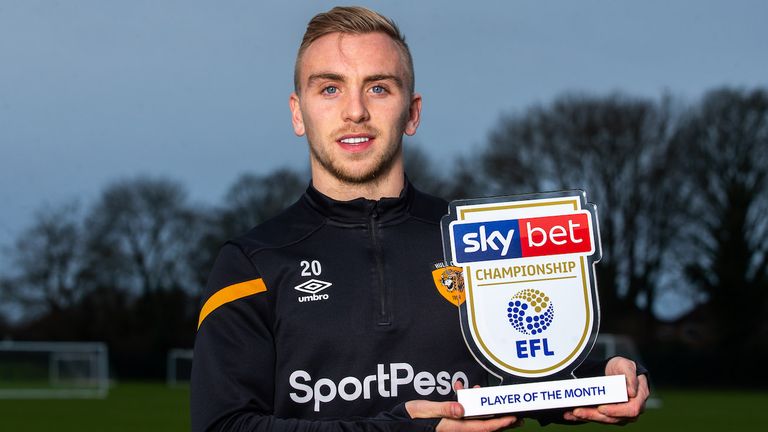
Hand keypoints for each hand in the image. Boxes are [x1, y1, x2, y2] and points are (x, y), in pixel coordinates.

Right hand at [406, 381, 521, 430]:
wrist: (399, 423)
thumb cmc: (411, 417)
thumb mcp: (426, 410)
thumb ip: (444, 408)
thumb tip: (461, 409)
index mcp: (453, 426)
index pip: (482, 426)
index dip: (499, 423)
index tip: (512, 418)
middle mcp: (456, 428)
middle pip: (485, 426)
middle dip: (501, 420)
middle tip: (516, 415)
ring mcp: (454, 425)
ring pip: (477, 419)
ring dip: (485, 409)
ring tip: (488, 397)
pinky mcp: (450, 421)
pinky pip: (465, 414)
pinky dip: (469, 403)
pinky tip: (463, 391)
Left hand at [563, 356, 648, 423]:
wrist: (615, 370)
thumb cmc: (623, 368)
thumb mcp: (627, 366)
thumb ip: (630, 376)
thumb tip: (632, 392)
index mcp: (638, 399)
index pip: (631, 410)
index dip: (616, 411)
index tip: (601, 408)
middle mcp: (630, 409)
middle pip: (613, 418)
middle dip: (594, 415)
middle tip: (578, 411)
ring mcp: (618, 414)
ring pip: (603, 419)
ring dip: (586, 416)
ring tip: (571, 413)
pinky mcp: (607, 414)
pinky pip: (595, 416)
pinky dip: (582, 416)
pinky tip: (569, 415)